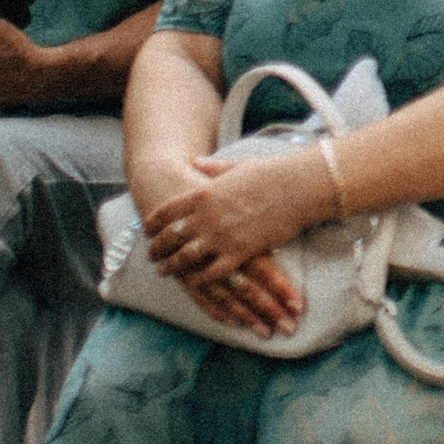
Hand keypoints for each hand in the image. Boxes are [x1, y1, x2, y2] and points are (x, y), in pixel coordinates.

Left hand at [139, 144, 322, 335]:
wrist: (297, 188)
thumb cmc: (270, 173)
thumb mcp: (235, 166)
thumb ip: (212, 168)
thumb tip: (197, 161)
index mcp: (203, 194)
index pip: (167, 212)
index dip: (153, 223)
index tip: (147, 230)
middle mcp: (206, 217)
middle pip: (170, 238)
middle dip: (157, 249)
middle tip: (151, 256)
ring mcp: (221, 237)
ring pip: (185, 258)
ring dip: (171, 266)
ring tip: (163, 271)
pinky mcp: (239, 253)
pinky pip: (211, 272)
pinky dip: (200, 279)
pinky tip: (194, 282)